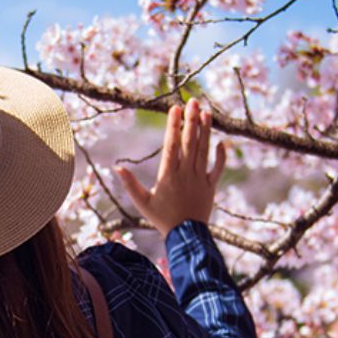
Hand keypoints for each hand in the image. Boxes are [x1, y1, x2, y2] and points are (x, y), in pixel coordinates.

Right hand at [115, 98, 226, 235]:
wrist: (186, 236)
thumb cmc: (161, 218)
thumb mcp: (142, 202)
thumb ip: (130, 184)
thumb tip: (117, 168)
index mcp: (168, 175)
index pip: (172, 145)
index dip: (174, 126)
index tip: (175, 108)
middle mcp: (186, 173)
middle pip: (190, 142)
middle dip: (191, 120)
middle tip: (193, 101)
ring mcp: (200, 179)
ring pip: (204, 150)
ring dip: (206, 130)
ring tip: (207, 112)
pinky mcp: (211, 186)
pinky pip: (218, 168)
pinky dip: (220, 155)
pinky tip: (221, 141)